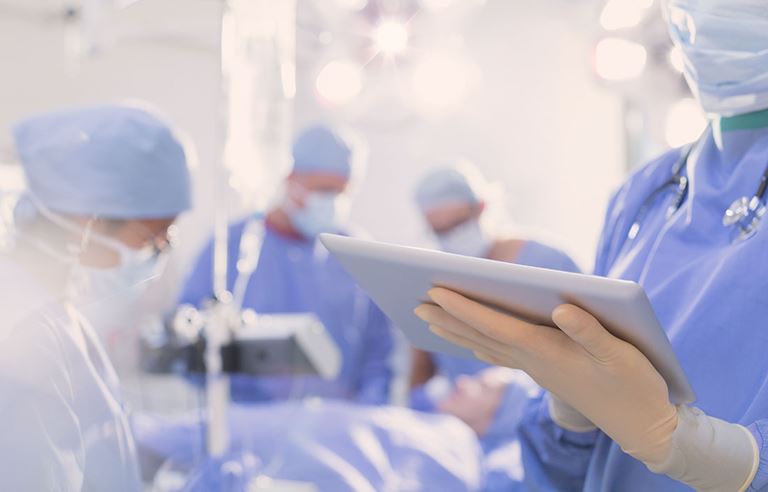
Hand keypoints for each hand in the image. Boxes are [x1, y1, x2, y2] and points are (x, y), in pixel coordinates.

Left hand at [414, 287, 676, 463]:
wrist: (641, 425)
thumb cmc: (634, 385)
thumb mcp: (620, 355)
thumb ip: (591, 332)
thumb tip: (561, 308)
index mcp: (545, 349)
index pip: (493, 324)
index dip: (463, 306)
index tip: (434, 291)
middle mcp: (532, 359)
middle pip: (479, 334)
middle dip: (447, 318)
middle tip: (415, 303)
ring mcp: (536, 368)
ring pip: (485, 345)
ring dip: (456, 331)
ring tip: (431, 320)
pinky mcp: (544, 372)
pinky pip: (501, 355)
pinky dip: (478, 344)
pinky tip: (470, 342)